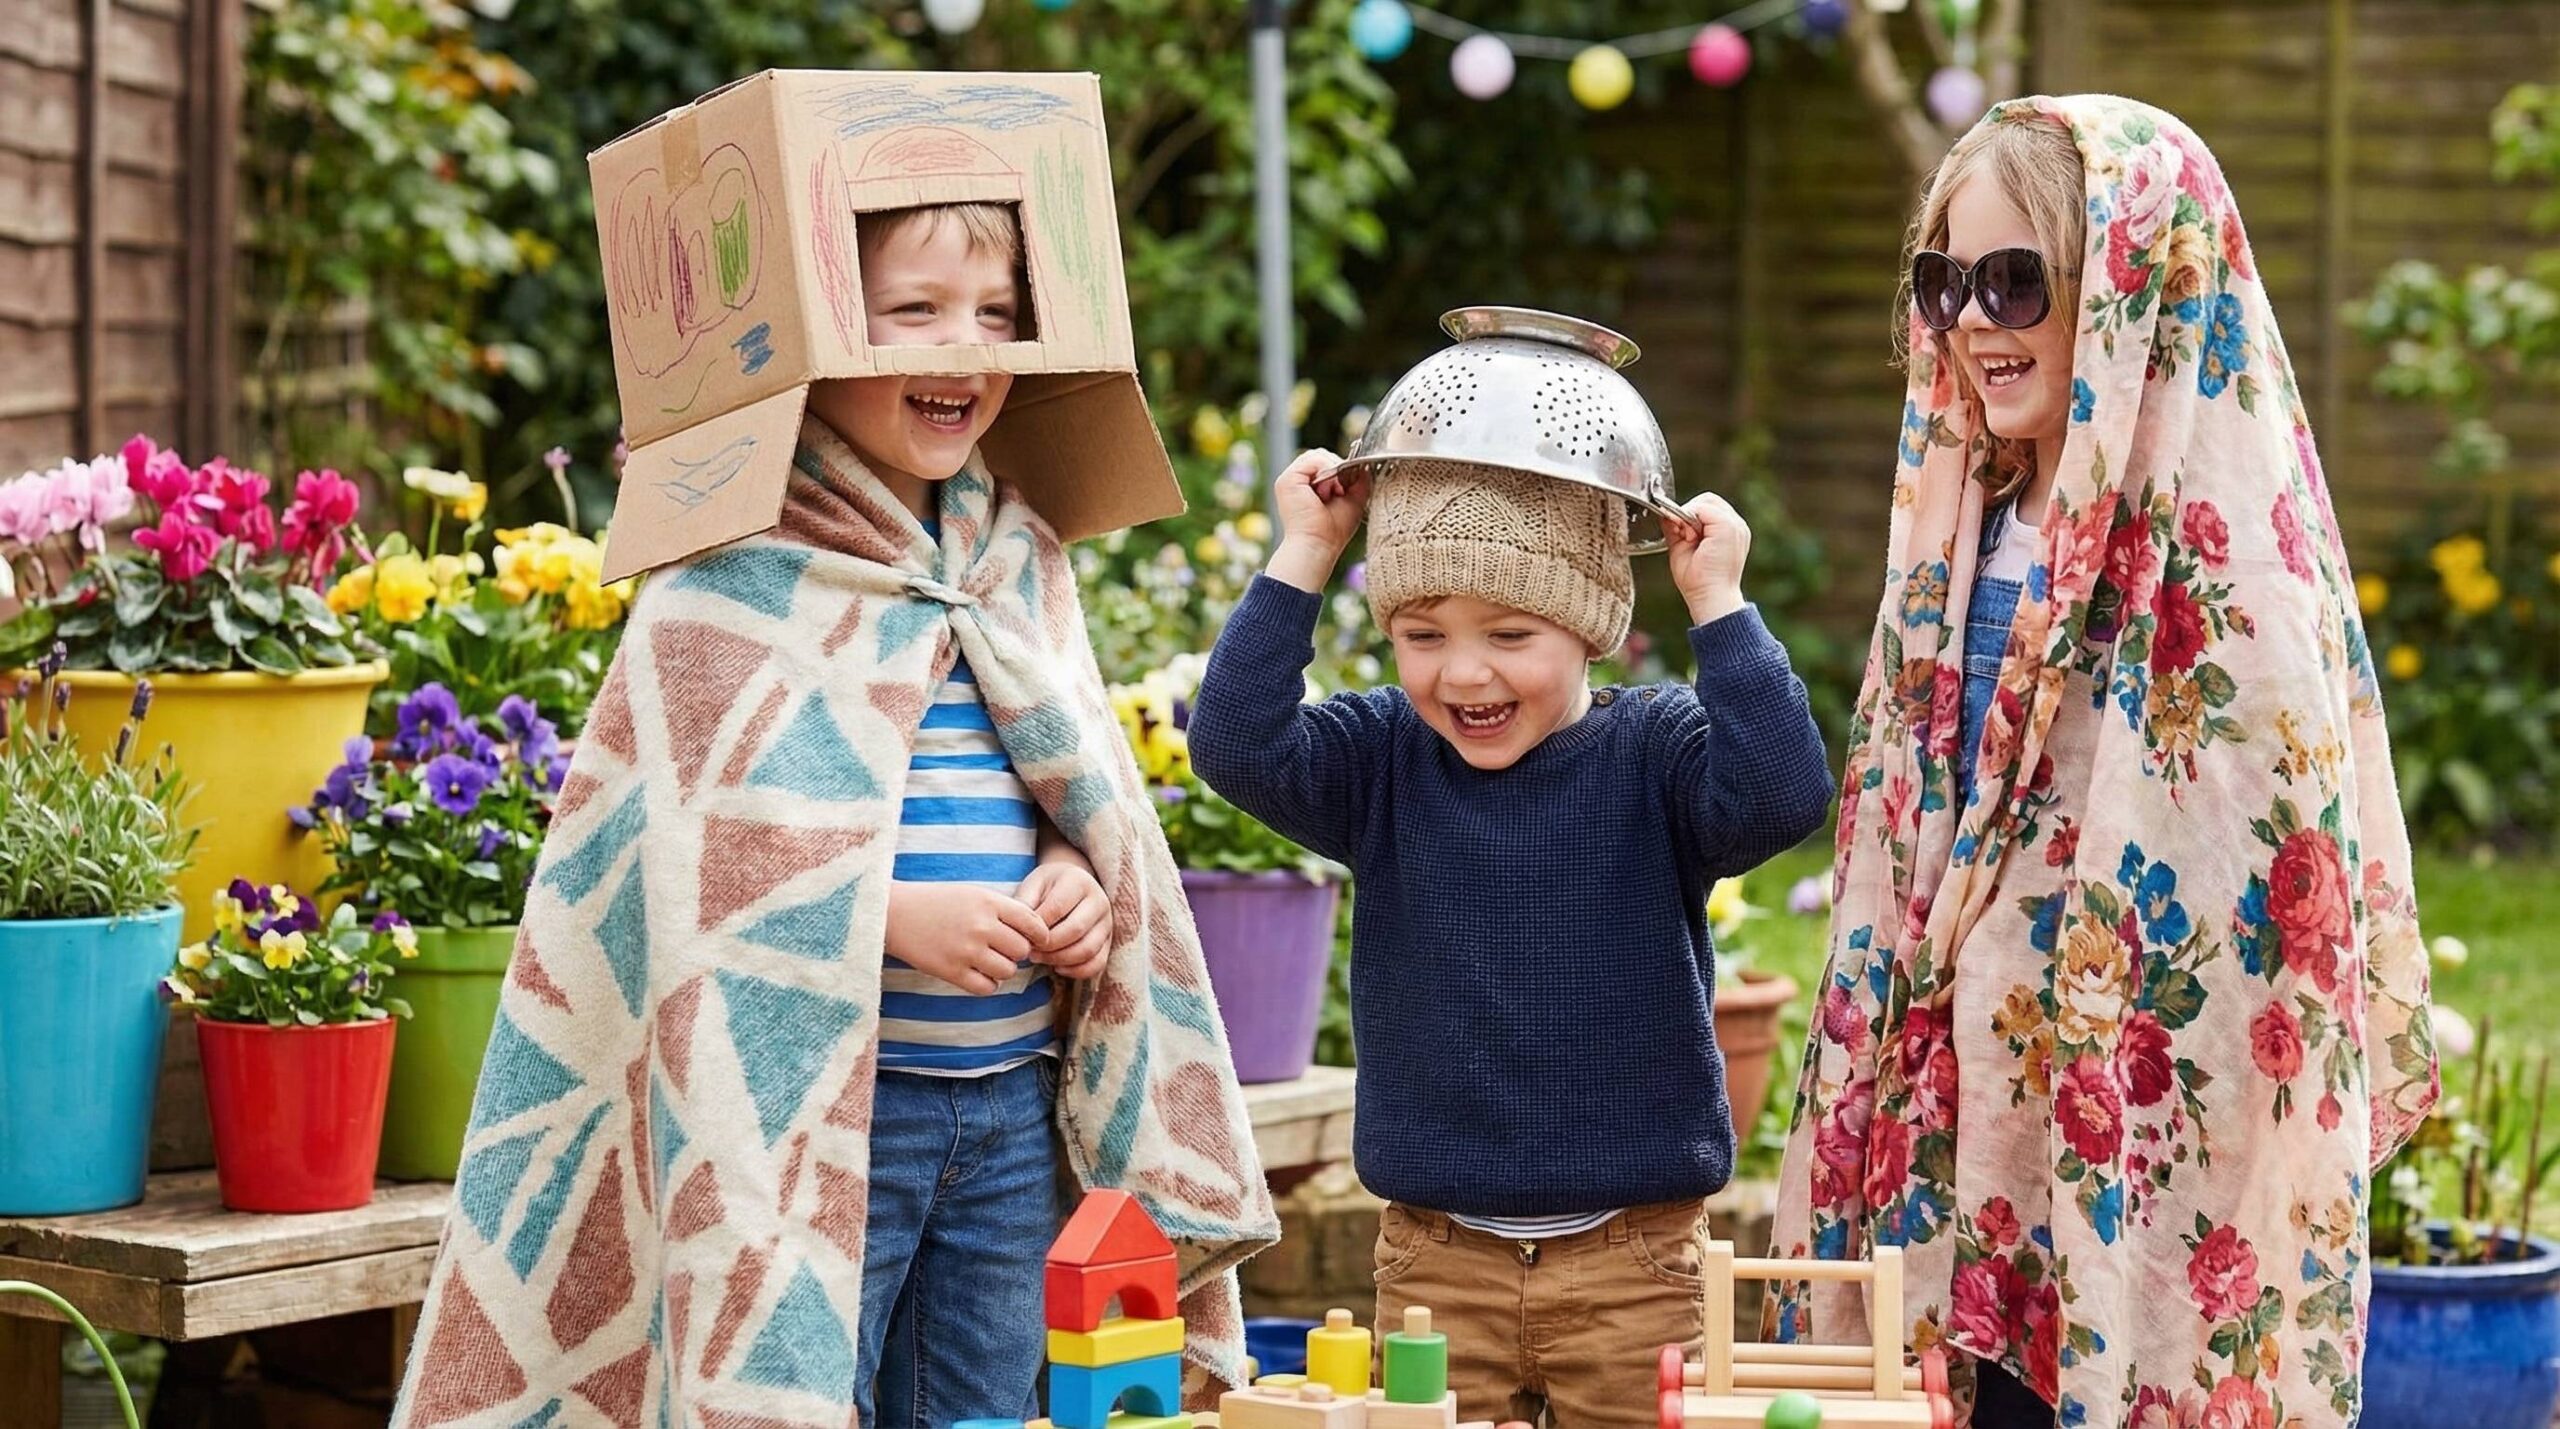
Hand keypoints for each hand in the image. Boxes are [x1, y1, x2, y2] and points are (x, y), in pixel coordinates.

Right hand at [884, 882, 1047, 994]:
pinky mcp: (952, 971)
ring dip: (1002, 969)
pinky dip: (987, 984)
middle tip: (1003, 949)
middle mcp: (981, 926)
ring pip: (1007, 971)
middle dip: (1017, 952)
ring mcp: (967, 950)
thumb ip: (1003, 910)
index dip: (1040, 934)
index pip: (1033, 922)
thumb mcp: (973, 894)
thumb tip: (1035, 932)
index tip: (1037, 940)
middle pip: (1022, 950)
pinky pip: (987, 987)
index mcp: (989, 902)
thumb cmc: (937, 902)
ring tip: (988, 961)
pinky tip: (978, 974)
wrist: (895, 913)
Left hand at [1017, 858, 1112, 981]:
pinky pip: (1097, 963)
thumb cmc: (1048, 888)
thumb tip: (1018, 931)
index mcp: (1079, 882)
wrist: (1072, 885)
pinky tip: (1057, 967)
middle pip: (1075, 930)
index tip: (1021, 935)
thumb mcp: (1033, 886)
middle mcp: (1099, 901)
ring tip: (1039, 958)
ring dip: (1059, 959)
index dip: (1038, 927)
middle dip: (1048, 946)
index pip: (1057, 908)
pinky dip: (1076, 971)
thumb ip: (1024, 905)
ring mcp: (1107, 922)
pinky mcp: (1109, 941)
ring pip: (1087, 949)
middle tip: (1029, 951)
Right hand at [1267, 448, 1370, 590]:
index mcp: (1308, 486)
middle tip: (1339, 493)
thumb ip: (1359, 480)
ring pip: (1318, 455)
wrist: (1319, 545)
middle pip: (1322, 456)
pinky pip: (1312, 459)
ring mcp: (1290, 479)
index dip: (1340, 470)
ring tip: (1332, 493)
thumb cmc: (1333, 531)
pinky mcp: (1287, 479)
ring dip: (1332, 471)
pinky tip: (1329, 488)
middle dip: (1337, 470)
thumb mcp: (1353, 500)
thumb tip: (1363, 465)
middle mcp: (1297, 481)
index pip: (1325, 463)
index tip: (1345, 490)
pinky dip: (1326, 468)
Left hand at [1666, 492, 1750, 625]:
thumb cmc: (1698, 581)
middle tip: (1685, 536)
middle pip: (1708, 499)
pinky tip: (1690, 537)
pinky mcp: (1729, 526)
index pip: (1708, 507)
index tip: (1683, 536)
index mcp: (1728, 532)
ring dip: (1691, 516)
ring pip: (1706, 501)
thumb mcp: (1682, 548)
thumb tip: (1666, 514)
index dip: (1690, 515)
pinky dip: (1691, 518)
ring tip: (1690, 540)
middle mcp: (1736, 526)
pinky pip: (1703, 507)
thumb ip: (1677, 529)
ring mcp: (1735, 525)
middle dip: (1690, 512)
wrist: (1710, 597)